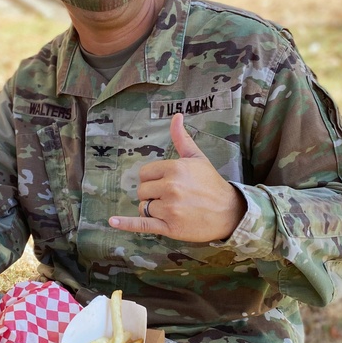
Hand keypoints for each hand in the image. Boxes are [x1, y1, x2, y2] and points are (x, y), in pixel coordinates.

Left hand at [108, 113, 244, 241]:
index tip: (165, 183)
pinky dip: (126, 224)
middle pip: (142, 190)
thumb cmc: (211, 183)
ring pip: (143, 206)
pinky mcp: (169, 227)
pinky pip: (142, 224)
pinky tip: (112, 221)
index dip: (152, 179)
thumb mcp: (197, 158)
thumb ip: (182, 138)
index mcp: (175, 168)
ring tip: (171, 209)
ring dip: (152, 209)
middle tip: (170, 197)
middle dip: (151, 194)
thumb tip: (176, 116)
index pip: (145, 173)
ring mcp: (169, 209)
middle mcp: (170, 187)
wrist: (229, 212)